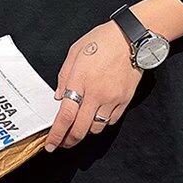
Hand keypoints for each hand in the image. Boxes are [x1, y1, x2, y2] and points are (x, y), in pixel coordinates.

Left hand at [46, 20, 141, 151]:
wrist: (131, 38)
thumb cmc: (102, 40)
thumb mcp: (75, 51)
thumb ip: (64, 75)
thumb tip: (58, 96)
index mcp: (79, 81)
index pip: (65, 116)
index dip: (57, 135)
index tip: (51, 145)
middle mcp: (96, 94)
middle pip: (80, 129)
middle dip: (69, 141)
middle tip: (63, 143)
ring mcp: (112, 99)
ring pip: (96, 128)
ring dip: (85, 131)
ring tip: (80, 126)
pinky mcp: (125, 100)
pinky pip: (111, 121)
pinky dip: (101, 123)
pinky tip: (96, 116)